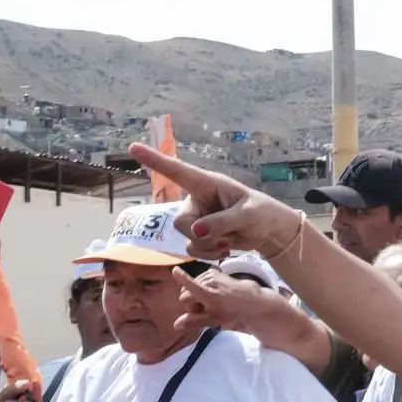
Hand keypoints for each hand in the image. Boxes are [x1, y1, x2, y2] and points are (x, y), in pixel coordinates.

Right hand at [128, 144, 302, 261]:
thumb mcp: (247, 215)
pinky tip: (225, 249)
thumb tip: (196, 232)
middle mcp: (197, 199)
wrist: (268, 231)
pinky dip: (209, 253)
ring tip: (229, 241)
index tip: (133, 148)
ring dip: (208, 246)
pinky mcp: (200, 235)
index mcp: (207, 184)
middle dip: (201, 234)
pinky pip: (193, 249)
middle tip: (226, 235)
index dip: (154, 160)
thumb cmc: (261, 213)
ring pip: (186, 238)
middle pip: (181, 222)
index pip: (177, 171)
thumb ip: (222, 222)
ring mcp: (197, 218)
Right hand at [173, 267, 281, 339]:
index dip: (182, 278)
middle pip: (185, 293)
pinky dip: (201, 286)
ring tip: (208, 303)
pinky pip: (199, 279)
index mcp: (207, 293)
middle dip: (189, 303)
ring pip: (192, 286)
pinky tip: (210, 294)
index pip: (191, 285)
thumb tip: (176, 324)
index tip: (175, 270)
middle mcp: (208, 281)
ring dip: (195, 295)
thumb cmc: (230, 311)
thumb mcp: (213, 319)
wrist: (248, 299)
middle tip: (201, 311)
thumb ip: (194, 321)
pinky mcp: (214, 271)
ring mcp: (211, 275)